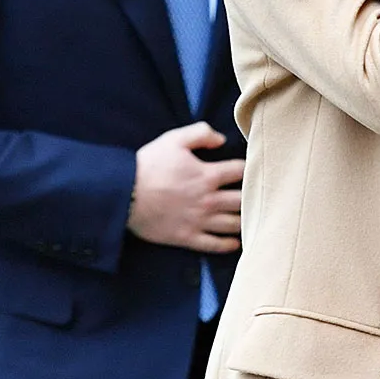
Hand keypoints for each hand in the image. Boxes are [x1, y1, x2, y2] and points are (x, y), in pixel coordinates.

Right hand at [127, 123, 244, 250]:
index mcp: (208, 175)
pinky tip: (235, 242)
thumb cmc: (148, 165)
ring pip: (233, 225)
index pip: (241, 171)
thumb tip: (222, 139)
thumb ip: (200, 133)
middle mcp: (209, 200)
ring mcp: (199, 221)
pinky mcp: (188, 237)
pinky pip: (215, 244)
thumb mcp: (173, 139)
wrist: (125, 194)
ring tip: (249, 218)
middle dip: (251, 197)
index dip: (248, 168)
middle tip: (254, 196)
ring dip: (244, 221)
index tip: (250, 169)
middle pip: (243, 201)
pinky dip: (229, 244)